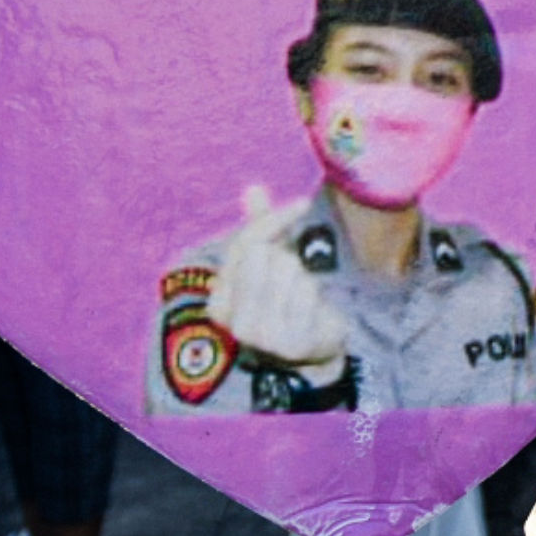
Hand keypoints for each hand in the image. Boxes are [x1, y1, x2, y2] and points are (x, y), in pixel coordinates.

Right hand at [208, 186, 349, 373]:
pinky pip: (307, 292)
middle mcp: (233, 321)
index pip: (243, 241)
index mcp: (219, 301)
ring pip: (287, 269)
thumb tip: (253, 188)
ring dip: (303, 276)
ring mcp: (259, 336)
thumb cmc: (289, 298)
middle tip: (295, 276)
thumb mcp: (272, 262)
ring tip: (302, 296)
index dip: (275, 218)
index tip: (302, 204)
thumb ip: (261, 228)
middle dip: (287, 256)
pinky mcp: (288, 343)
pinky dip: (316, 294)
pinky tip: (313, 310)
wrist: (316, 346)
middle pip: (264, 253)